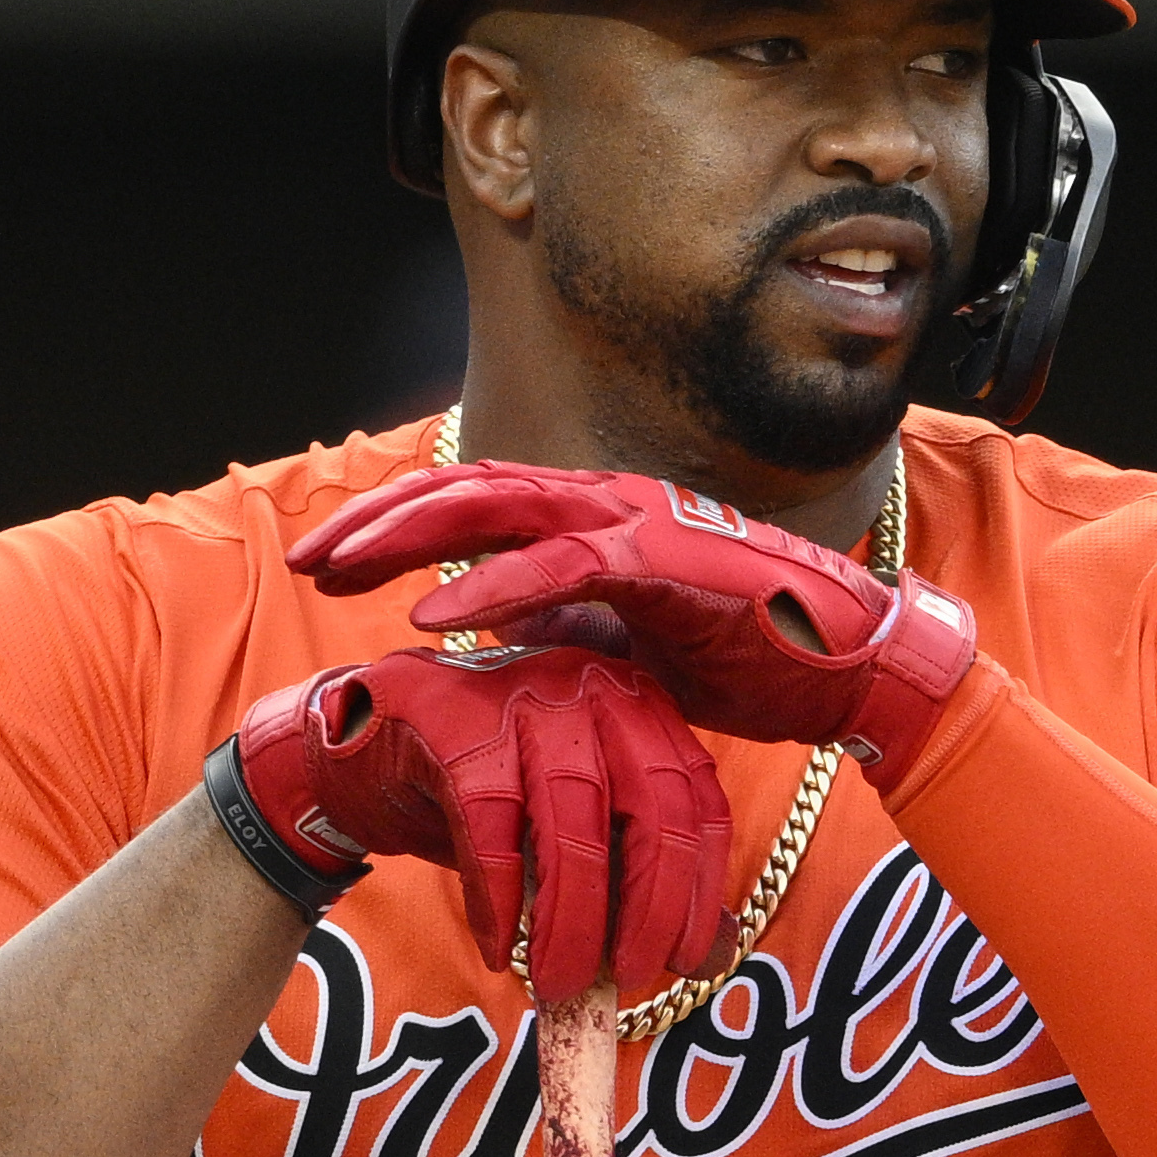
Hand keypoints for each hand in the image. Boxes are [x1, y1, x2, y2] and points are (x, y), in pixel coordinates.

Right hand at [225, 644, 739, 1001]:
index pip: (695, 799)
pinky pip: (491, 827)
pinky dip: (497, 900)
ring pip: (570, 821)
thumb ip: (640, 875)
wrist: (364, 747)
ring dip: (570, 919)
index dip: (696, 887)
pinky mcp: (451, 720)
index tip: (683, 960)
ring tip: (556, 981)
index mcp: (637, 704)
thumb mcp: (573, 828)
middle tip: (626, 978)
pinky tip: (497, 948)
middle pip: (647, 808)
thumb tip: (711, 953)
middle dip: (645, 908)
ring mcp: (520, 693)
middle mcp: (590, 684)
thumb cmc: (484, 793)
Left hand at [286, 464, 978, 774]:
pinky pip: (561, 566)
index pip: (474, 504)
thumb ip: (566, 623)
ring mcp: (635, 521)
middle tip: (300, 559)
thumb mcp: (631, 645)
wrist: (856, 668)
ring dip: (406, 538)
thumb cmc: (755, 656)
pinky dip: (490, 587)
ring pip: (495, 507)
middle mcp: (606, 501)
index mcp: (596, 518)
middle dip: (373, 523)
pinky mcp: (665, 561)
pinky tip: (431, 617)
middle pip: (463, 489)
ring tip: (335, 573)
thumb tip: (500, 628)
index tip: (326, 567)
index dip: (393, 528)